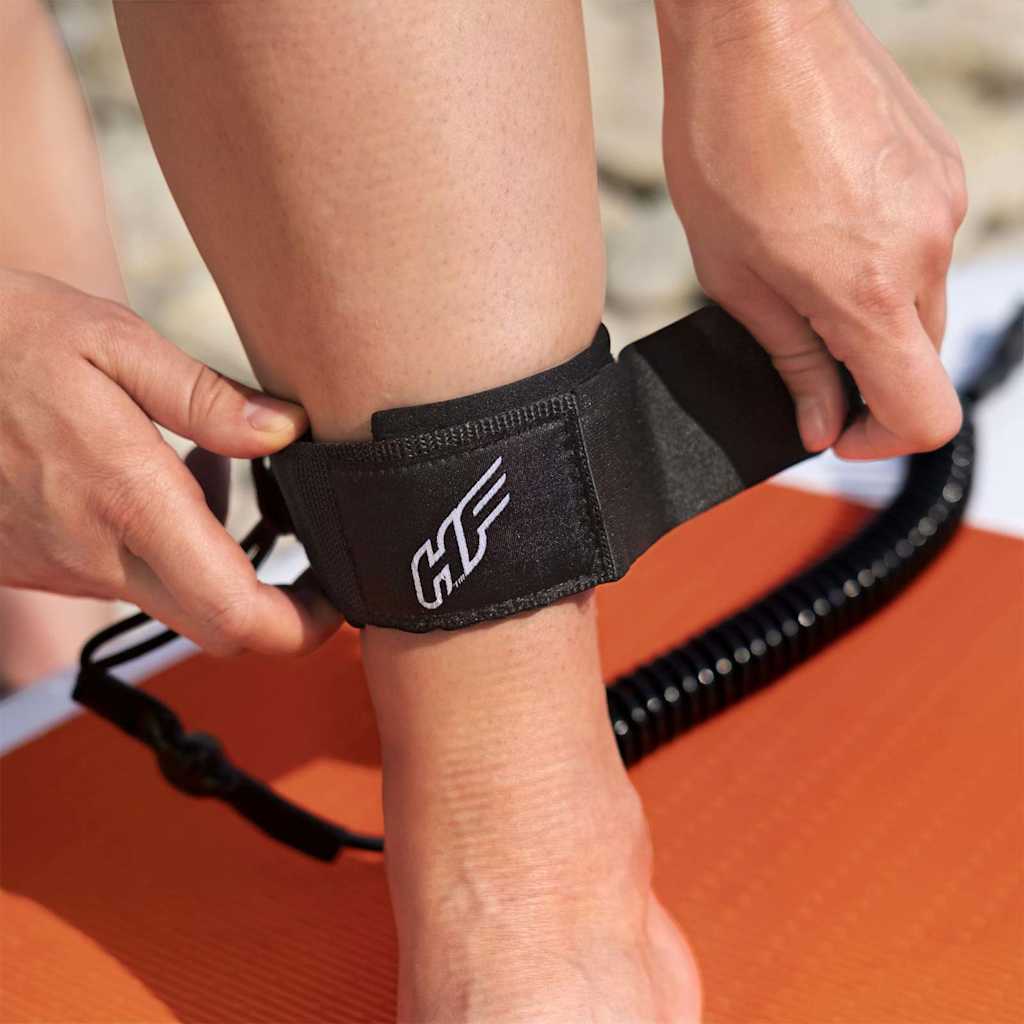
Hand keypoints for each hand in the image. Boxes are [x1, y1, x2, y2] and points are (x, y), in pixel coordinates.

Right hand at [0, 268, 339, 653]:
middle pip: (213, 624)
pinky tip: (142, 469)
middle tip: (300, 550)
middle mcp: (96, 552)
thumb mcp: (112, 340)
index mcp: (129, 500)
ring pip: (170, 592)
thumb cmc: (1, 335)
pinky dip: (156, 536)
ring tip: (202, 461)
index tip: (336, 602)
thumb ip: (206, 398)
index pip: (236, 614)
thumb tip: (287, 431)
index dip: (302, 629)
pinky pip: (121, 571)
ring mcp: (61, 566)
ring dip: (209, 549)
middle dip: (272, 603)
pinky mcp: (36, 562)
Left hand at [656, 0, 965, 457]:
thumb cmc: (725, 144)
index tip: (838, 428)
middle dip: (865, 372)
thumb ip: (792, 361)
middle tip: (802, 349)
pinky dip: (883, 263)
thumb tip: (822, 423)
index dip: (881, 441)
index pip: (923, 414)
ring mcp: (944, 203)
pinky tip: (828, 229)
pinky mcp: (941, 170)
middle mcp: (927, 249)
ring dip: (871, 313)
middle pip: (920, 360)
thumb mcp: (735, 278)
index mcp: (870, 292)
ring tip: (803, 271)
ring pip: (923, 303)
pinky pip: (924, 247)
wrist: (756, 28)